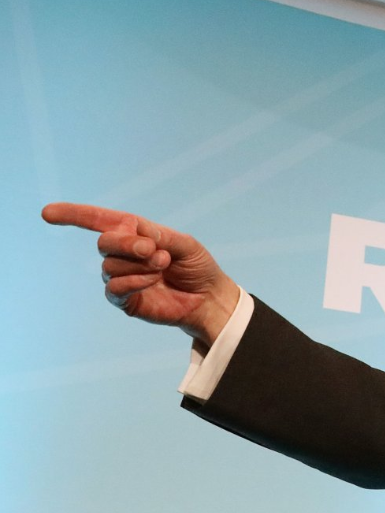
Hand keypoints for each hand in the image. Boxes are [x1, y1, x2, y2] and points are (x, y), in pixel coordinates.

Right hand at [42, 202, 239, 344]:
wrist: (209, 298)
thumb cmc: (198, 267)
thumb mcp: (185, 244)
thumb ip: (159, 236)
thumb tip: (133, 232)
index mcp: (136, 234)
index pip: (100, 221)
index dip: (74, 215)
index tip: (47, 213)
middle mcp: (124, 254)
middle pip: (105, 242)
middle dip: (127, 244)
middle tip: (154, 250)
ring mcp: (122, 277)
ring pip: (110, 266)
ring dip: (139, 265)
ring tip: (163, 267)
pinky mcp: (124, 300)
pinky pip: (115, 288)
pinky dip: (134, 282)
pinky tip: (152, 281)